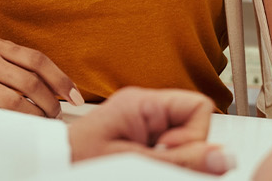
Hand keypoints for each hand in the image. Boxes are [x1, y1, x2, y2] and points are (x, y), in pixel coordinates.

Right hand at [0, 37, 77, 117]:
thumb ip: (17, 65)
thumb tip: (59, 89)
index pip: (37, 61)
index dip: (61, 80)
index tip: (76, 97)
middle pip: (30, 83)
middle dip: (50, 103)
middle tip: (55, 115)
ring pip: (15, 102)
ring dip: (34, 117)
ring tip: (40, 122)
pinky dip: (13, 124)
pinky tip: (20, 128)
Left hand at [68, 87, 234, 174]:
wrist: (46, 167)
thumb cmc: (74, 161)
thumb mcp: (132, 162)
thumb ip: (180, 160)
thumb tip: (224, 157)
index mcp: (142, 102)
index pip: (198, 106)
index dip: (194, 136)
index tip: (169, 155)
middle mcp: (144, 110)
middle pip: (192, 128)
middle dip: (181, 153)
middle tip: (150, 165)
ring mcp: (140, 127)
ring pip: (181, 145)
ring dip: (168, 163)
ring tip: (138, 167)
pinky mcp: (136, 143)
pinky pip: (165, 154)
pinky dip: (158, 166)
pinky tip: (137, 169)